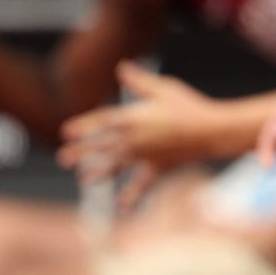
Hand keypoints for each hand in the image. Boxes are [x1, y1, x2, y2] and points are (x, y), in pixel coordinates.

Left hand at [58, 63, 226, 200]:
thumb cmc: (189, 106)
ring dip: (100, 172)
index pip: (101, 122)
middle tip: (63, 159)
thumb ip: (139, 81)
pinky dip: (132, 195)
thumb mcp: (164, 88)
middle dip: (81, 152)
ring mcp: (145, 155)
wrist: (211, 131)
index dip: (83, 126)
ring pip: (116, 165)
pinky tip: (122, 206)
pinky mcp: (158, 167)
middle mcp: (134, 139)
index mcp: (132, 118)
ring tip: (87, 179)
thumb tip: (121, 68)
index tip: (66, 132)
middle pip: (101, 146)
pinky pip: (142, 183)